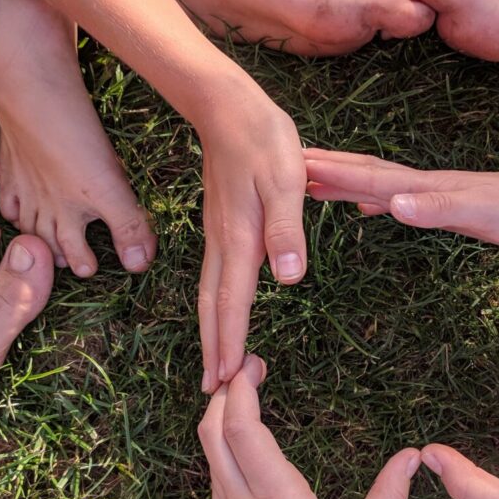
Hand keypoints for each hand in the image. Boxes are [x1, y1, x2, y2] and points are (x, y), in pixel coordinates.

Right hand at [197, 99, 307, 391]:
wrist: (228, 107)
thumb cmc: (264, 140)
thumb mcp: (287, 181)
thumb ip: (288, 230)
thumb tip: (287, 280)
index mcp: (240, 238)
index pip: (233, 303)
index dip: (230, 343)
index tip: (225, 381)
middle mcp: (223, 243)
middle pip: (213, 307)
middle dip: (213, 350)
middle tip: (212, 391)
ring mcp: (218, 234)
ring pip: (211, 293)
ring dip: (212, 331)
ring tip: (216, 363)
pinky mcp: (221, 224)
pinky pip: (215, 276)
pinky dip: (216, 305)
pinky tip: (223, 312)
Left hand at [198, 355, 420, 498]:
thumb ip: (388, 497)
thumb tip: (413, 455)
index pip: (242, 430)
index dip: (240, 390)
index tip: (252, 363)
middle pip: (212, 432)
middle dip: (224, 391)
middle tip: (247, 366)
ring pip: (208, 453)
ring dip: (218, 416)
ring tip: (242, 392)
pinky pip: (214, 475)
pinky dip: (220, 444)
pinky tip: (240, 441)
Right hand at [304, 149, 498, 248]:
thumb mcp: (477, 211)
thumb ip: (434, 208)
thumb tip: (390, 203)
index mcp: (421, 188)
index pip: (365, 176)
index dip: (329, 171)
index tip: (293, 165)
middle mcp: (419, 186)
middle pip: (361, 172)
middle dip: (324, 169)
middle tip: (286, 165)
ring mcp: (428, 192)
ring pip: (372, 182)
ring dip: (340, 180)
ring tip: (309, 181)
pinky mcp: (440, 202)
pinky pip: (392, 196)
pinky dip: (368, 195)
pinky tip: (361, 202)